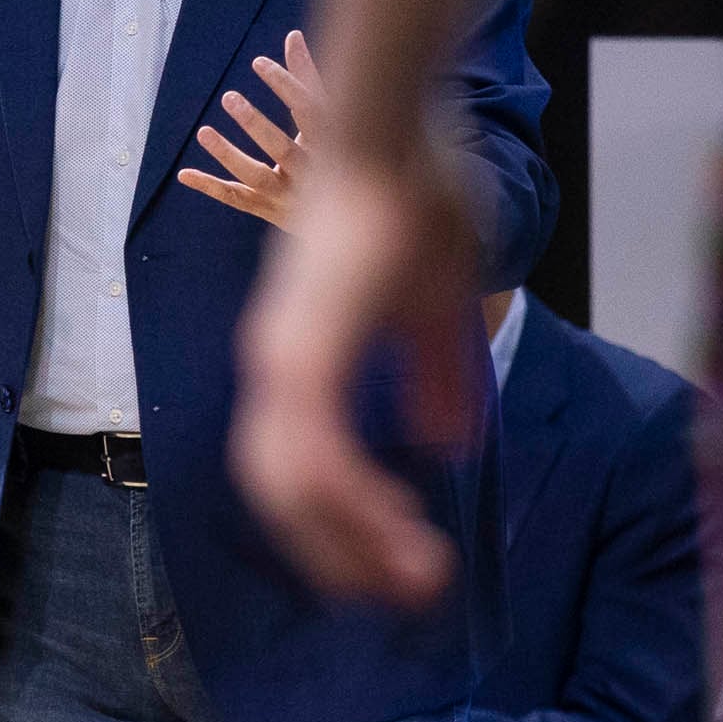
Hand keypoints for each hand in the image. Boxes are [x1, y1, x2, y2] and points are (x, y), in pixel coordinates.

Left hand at [179, 29, 326, 230]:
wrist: (351, 216)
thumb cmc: (337, 152)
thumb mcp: (327, 116)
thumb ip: (308, 78)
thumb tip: (293, 35)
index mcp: (334, 145)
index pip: (311, 113)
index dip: (287, 86)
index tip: (258, 62)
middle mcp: (313, 173)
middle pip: (284, 150)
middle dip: (256, 124)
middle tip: (229, 96)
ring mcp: (289, 195)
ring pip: (257, 177)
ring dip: (229, 155)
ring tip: (204, 131)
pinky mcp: (268, 209)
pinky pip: (236, 198)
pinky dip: (210, 187)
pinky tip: (184, 173)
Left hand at [232, 142, 478, 607]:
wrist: (395, 128)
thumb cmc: (418, 196)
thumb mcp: (438, 301)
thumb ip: (434, 372)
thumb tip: (445, 440)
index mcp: (304, 356)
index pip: (306, 468)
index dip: (346, 521)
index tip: (406, 558)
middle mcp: (278, 366)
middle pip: (284, 495)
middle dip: (343, 553)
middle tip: (407, 592)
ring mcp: (284, 359)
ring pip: (291, 486)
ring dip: (348, 539)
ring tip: (412, 574)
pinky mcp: (304, 348)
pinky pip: (313, 450)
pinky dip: (347, 498)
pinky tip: (395, 524)